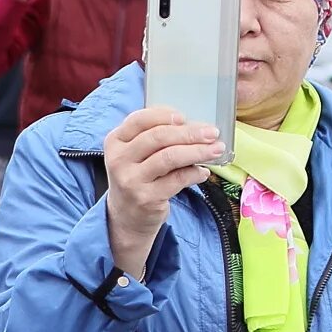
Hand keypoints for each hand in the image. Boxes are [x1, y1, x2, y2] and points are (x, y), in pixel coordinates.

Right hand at [102, 107, 223, 277]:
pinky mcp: (146, 198)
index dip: (165, 115)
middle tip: (213, 133)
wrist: (126, 216)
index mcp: (115, 141)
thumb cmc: (138, 177)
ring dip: (198, 151)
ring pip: (170, 157)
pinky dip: (195, 173)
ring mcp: (131, 180)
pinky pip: (177, 179)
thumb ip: (155, 137)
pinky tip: (203, 172)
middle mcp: (119, 160)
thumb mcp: (135, 153)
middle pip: (159, 137)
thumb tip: (194, 127)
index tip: (186, 118)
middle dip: (190, 133)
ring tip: (216, 150)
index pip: (140, 119)